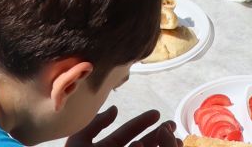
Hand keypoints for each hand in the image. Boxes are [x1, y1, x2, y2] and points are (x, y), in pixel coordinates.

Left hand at [64, 106, 179, 146]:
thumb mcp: (79, 141)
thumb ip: (96, 124)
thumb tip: (116, 109)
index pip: (127, 132)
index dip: (141, 122)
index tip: (156, 113)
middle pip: (140, 144)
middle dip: (156, 135)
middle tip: (172, 125)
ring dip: (155, 145)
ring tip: (168, 138)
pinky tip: (145, 146)